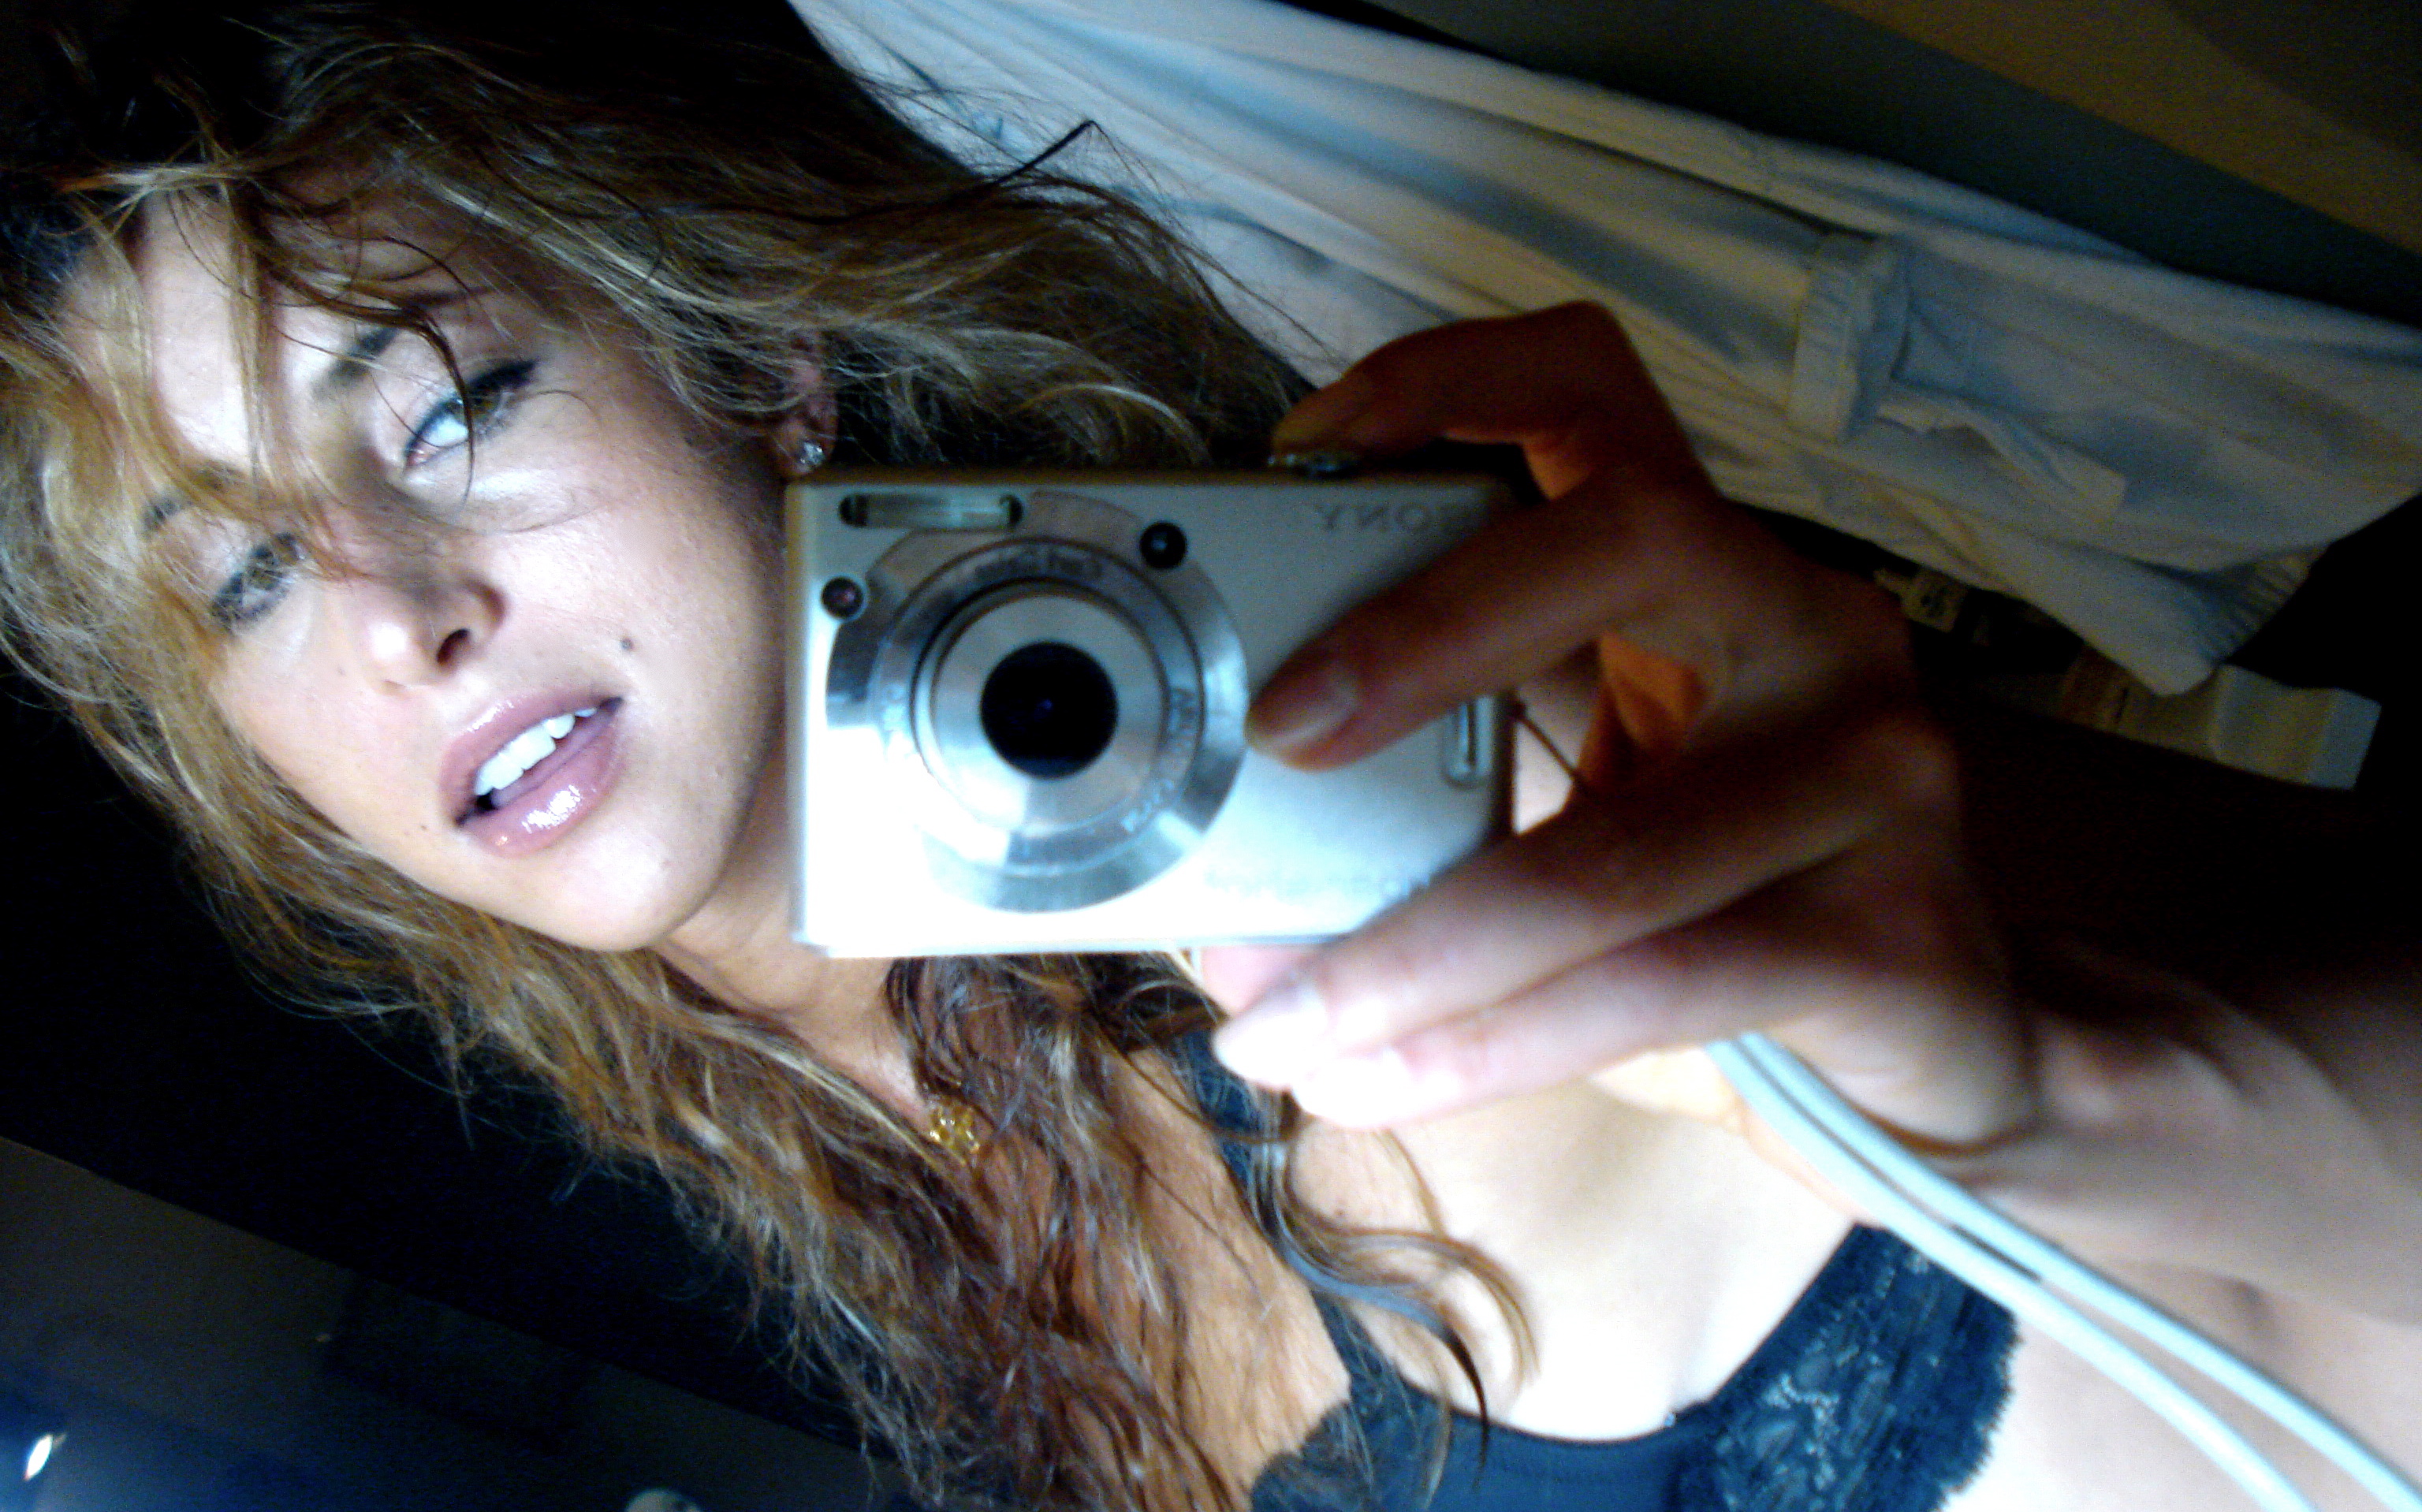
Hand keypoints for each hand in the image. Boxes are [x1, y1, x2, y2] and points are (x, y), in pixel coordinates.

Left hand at [1200, 303, 2035, 1149]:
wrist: (1948, 1042)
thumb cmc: (1724, 902)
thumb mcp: (1590, 802)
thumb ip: (1437, 808)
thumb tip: (1223, 909)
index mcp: (1711, 565)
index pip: (1594, 390)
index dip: (1444, 383)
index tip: (1296, 455)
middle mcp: (1810, 623)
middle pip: (1622, 541)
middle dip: (1421, 630)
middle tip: (1277, 734)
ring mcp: (1872, 770)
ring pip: (1606, 850)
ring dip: (1407, 952)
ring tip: (1270, 1025)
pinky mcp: (1891, 930)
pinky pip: (1648, 988)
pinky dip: (1479, 1048)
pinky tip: (1371, 1082)